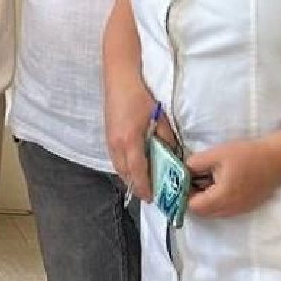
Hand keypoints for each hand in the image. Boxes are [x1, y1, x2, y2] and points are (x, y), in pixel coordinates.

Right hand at [105, 74, 157, 201]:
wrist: (119, 82)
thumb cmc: (140, 98)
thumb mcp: (159, 118)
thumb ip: (165, 139)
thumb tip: (172, 155)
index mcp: (131, 141)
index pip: (138, 171)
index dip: (145, 186)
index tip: (152, 198)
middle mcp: (117, 146)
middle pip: (126, 174)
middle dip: (137, 186)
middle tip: (151, 194)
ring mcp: (109, 143)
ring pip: (119, 169)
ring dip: (130, 178)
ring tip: (144, 184)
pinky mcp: (107, 139)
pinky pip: (116, 161)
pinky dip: (125, 169)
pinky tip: (134, 168)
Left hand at [186, 139, 280, 217]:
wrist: (277, 159)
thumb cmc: (246, 155)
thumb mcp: (215, 154)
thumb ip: (194, 164)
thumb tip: (182, 171)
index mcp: (221, 198)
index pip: (193, 207)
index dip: (184, 194)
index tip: (184, 181)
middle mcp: (229, 210)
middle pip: (202, 212)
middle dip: (193, 198)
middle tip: (193, 180)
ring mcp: (239, 211)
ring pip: (213, 212)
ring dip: (205, 200)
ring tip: (207, 180)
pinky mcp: (246, 208)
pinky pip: (224, 210)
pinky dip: (217, 200)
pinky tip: (220, 184)